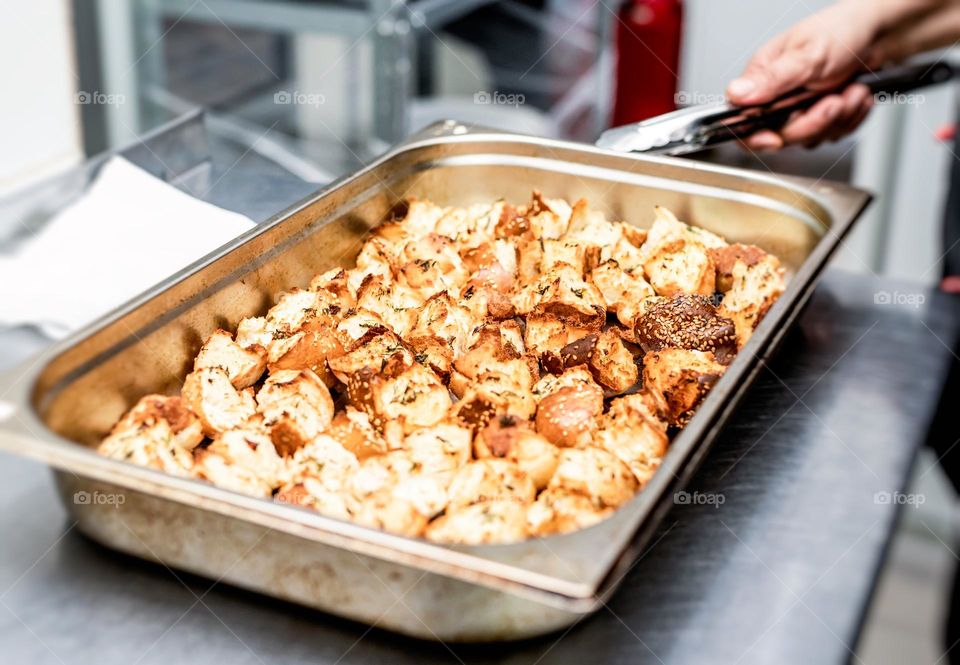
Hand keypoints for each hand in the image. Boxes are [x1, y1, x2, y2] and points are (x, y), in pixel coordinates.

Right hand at [725, 2, 881, 149]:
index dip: (757, 136)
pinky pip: (832, 135)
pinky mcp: (822, 117)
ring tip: (851, 90)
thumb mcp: (807, 55)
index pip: (743, 121)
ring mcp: (800, 110)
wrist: (882, 33)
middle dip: (814, 122)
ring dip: (839, 117)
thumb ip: (772, 79)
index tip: (776, 138)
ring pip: (811, 138)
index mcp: (763, 79)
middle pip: (783, 136)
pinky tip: (855, 95)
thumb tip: (736, 94)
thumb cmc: (844, 31)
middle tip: (833, 101)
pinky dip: (851, 118)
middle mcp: (778, 97)